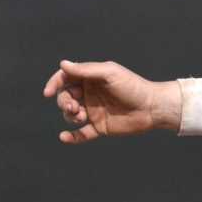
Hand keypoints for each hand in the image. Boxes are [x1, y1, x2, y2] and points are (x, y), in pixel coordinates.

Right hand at [43, 59, 180, 143]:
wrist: (153, 108)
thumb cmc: (133, 87)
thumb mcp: (110, 74)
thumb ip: (86, 70)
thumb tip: (63, 64)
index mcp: (91, 79)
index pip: (65, 79)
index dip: (54, 84)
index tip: (48, 92)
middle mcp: (90, 95)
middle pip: (65, 97)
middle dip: (64, 102)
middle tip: (73, 107)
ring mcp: (94, 111)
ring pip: (70, 115)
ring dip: (69, 116)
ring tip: (80, 116)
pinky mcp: (100, 127)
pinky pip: (81, 134)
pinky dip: (71, 137)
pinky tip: (64, 137)